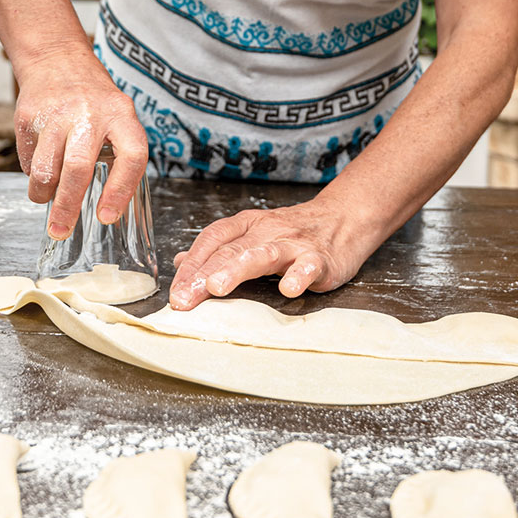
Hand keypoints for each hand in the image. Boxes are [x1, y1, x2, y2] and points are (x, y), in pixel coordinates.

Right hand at [14, 46, 148, 239]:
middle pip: (77, 168)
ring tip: (46, 199)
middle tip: (61, 230)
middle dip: (67, 207)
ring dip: (43, 194)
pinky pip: (28, 160)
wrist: (57, 59)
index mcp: (121, 115)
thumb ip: (117, 154)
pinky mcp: (28, 116)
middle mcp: (89, 113)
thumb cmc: (94, 99)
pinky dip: (33, 172)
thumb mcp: (118, 116)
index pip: (131, 156)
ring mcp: (56, 114)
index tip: (107, 216)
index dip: (121, 191)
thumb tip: (107, 208)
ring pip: (45, 169)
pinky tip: (41, 163)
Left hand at [169, 201, 366, 309]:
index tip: (175, 293)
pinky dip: (298, 276)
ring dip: (236, 269)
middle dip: (203, 274)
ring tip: (216, 287)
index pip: (211, 241)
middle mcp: (265, 231)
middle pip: (229, 249)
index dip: (191, 265)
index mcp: (246, 225)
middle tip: (184, 298)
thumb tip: (180, 263)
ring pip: (262, 254)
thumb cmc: (292, 233)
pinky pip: (308, 266)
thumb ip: (217, 249)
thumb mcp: (251, 235)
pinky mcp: (320, 258)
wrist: (341, 218)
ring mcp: (292, 244)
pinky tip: (288, 289)